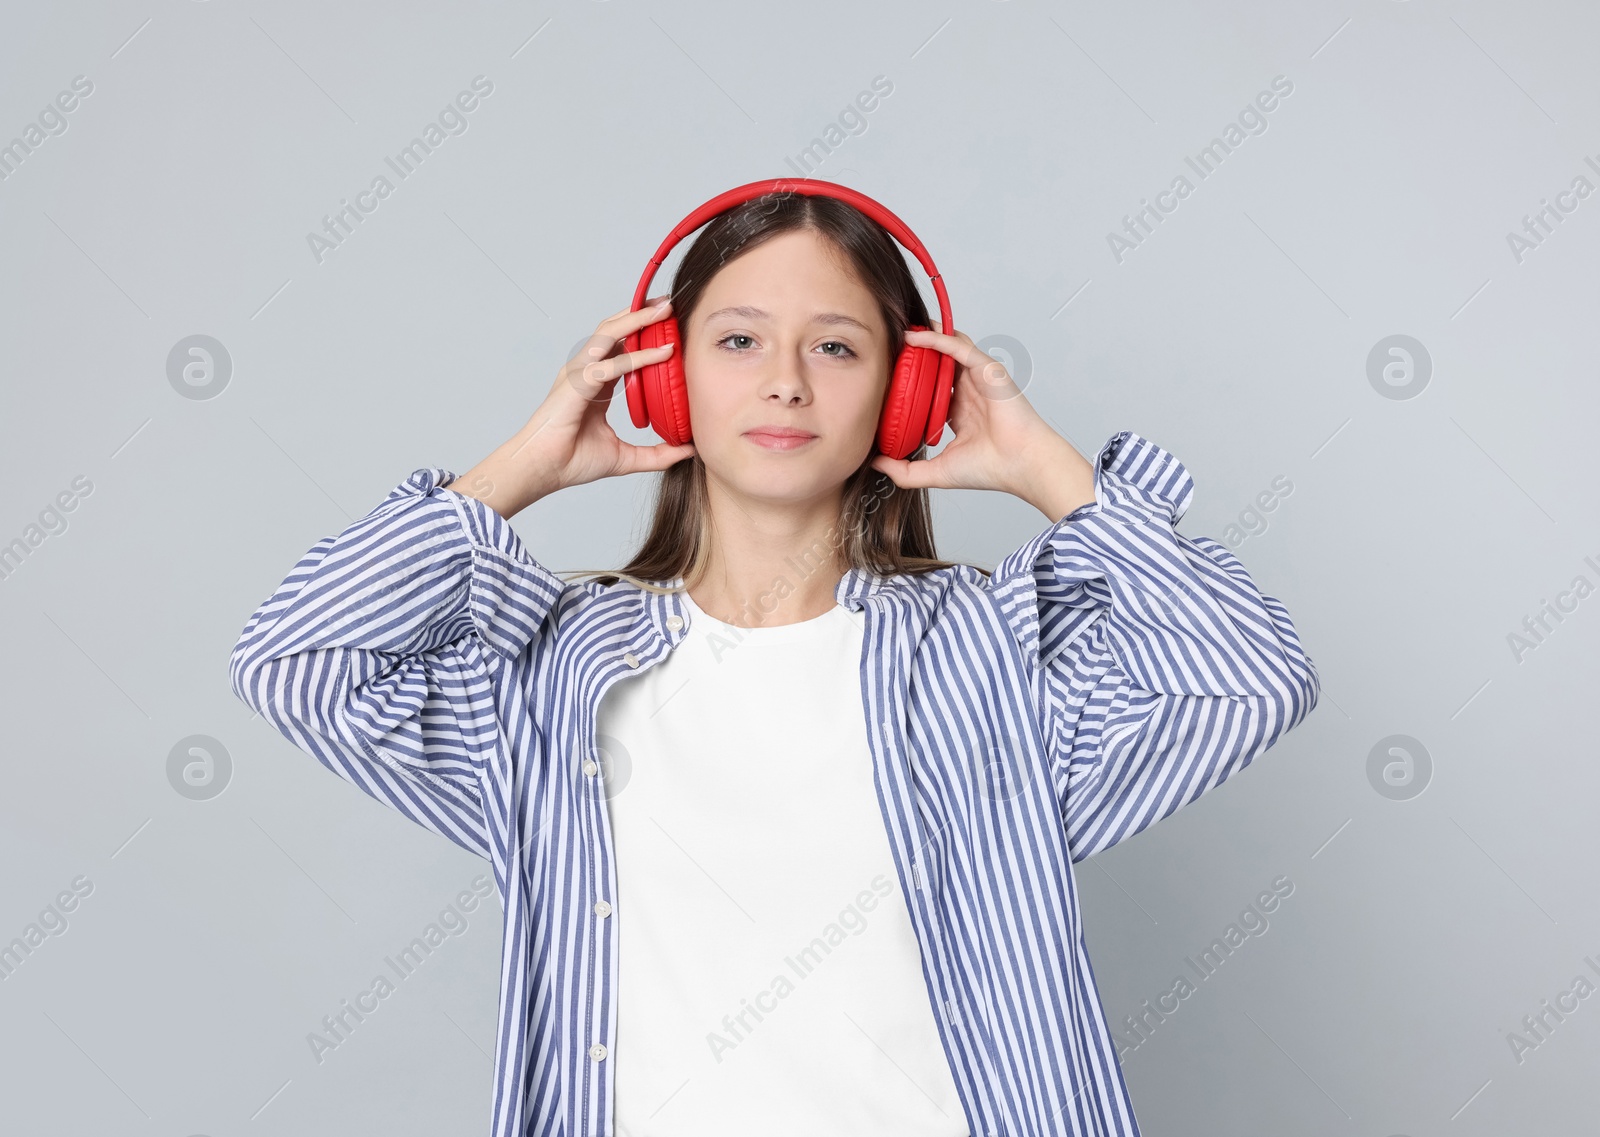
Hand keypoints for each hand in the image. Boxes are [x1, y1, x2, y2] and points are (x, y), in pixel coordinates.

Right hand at [450, 297, 696, 517]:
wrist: (544, 471)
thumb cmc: (573, 461)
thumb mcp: (625, 457)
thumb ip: (657, 453)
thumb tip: (689, 451)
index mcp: (595, 383)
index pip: (620, 347)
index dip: (642, 332)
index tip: (669, 324)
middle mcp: (586, 371)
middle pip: (614, 331)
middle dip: (642, 314)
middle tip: (670, 303)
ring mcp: (579, 373)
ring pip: (611, 335)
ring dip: (639, 320)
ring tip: (666, 310)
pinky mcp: (577, 383)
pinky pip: (612, 363)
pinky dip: (639, 356)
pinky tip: (664, 352)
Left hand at [870, 326, 1094, 518]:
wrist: (1019, 465)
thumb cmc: (989, 469)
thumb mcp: (935, 472)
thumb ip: (904, 470)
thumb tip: (875, 463)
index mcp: (960, 414)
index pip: (930, 390)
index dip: (908, 383)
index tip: (883, 380)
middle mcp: (969, 393)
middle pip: (937, 365)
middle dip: (914, 356)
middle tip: (886, 350)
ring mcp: (979, 379)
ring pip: (948, 349)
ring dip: (924, 339)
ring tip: (898, 333)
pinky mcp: (986, 369)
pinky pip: (958, 347)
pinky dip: (936, 340)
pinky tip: (914, 337)